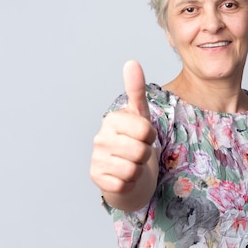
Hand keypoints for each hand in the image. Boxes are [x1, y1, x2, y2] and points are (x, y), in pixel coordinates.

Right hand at [90, 61, 157, 210]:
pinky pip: (124, 184)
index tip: (144, 136)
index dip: (151, 136)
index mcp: (112, 120)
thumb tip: (132, 62)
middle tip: (139, 152)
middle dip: (146, 155)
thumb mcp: (140, 114)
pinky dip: (130, 184)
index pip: (145, 131)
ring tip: (132, 163)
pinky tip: (124, 176)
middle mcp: (100, 138)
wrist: (126, 170)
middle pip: (141, 152)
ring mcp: (96, 159)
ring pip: (133, 170)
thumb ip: (136, 90)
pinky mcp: (96, 179)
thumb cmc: (135, 140)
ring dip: (138, 170)